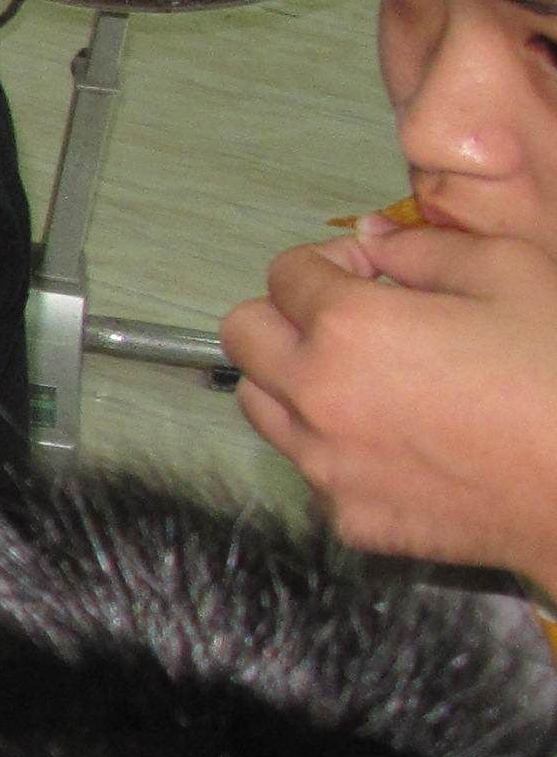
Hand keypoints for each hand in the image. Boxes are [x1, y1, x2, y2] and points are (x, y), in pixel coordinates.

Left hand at [225, 216, 556, 591]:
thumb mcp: (512, 273)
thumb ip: (427, 246)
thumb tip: (377, 240)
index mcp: (348, 328)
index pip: (284, 273)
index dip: (331, 261)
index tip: (374, 273)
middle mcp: (316, 398)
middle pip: (244, 335)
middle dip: (288, 314)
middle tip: (353, 318)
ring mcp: (326, 466)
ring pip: (261, 404)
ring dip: (296, 379)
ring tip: (371, 378)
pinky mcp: (349, 516)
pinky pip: (310, 467)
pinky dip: (335, 444)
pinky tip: (400, 437)